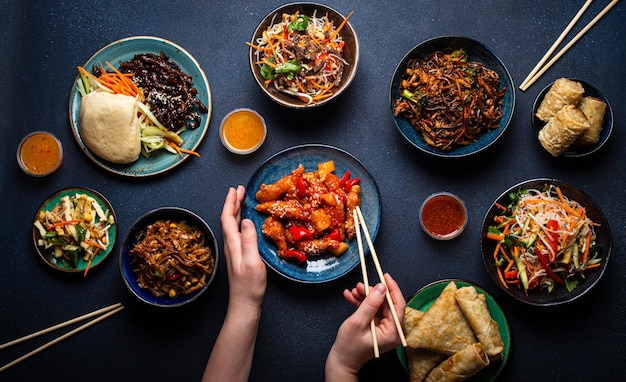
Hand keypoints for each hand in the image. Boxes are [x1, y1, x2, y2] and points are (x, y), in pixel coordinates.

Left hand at [220, 185, 265, 309]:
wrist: (244, 304)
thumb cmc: (249, 286)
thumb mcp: (252, 261)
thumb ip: (249, 240)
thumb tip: (245, 220)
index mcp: (233, 244)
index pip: (227, 218)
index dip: (230, 202)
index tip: (235, 190)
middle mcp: (231, 245)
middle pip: (228, 219)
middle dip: (233, 203)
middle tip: (239, 190)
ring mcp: (234, 251)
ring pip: (232, 225)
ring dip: (236, 211)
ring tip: (241, 200)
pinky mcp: (239, 256)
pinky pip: (237, 232)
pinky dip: (240, 222)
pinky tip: (245, 222)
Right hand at [325, 274, 404, 380]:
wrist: (341, 361)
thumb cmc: (349, 347)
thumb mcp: (358, 322)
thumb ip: (370, 304)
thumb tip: (380, 287)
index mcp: (392, 332)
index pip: (398, 305)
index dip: (392, 289)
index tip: (385, 276)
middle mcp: (391, 330)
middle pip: (386, 304)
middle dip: (373, 292)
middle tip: (361, 285)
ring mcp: (384, 328)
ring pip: (378, 305)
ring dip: (365, 296)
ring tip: (353, 291)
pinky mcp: (376, 327)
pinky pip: (372, 310)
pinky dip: (361, 303)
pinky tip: (351, 297)